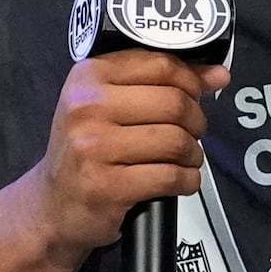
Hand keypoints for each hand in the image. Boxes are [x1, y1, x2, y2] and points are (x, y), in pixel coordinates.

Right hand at [21, 49, 229, 269]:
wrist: (52, 206)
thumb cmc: (87, 148)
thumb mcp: (111, 104)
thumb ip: (163, 82)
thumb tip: (218, 73)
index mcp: (89, 76)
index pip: (161, 65)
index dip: (192, 80)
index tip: (199, 94)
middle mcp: (87, 107)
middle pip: (174, 103)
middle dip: (196, 121)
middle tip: (192, 133)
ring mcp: (94, 147)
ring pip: (176, 141)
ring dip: (193, 154)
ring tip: (186, 158)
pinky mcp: (106, 186)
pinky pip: (169, 176)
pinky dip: (187, 180)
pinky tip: (181, 180)